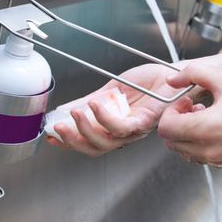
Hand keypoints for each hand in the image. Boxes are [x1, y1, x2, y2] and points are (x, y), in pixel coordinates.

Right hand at [47, 63, 180, 155]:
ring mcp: (135, 129)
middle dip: (74, 140)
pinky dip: (105, 118)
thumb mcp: (113, 89)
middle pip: (97, 148)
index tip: (52, 137)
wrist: (170, 73)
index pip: (90, 141)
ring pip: (107, 141)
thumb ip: (92, 101)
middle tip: (58, 128)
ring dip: (86, 129)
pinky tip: (94, 106)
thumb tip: (68, 108)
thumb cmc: (149, 82)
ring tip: (74, 114)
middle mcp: (126, 132)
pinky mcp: (145, 121)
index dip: (70, 142)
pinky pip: (122, 126)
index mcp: (116, 126)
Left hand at [158, 64, 221, 169]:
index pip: (166, 129)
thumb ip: (192, 74)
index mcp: (208, 128)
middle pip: (173, 144)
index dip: (170, 113)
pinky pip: (207, 159)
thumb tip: (172, 80)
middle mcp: (213, 151)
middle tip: (193, 110)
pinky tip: (221, 128)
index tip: (183, 103)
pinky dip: (205, 145)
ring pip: (188, 153)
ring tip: (208, 118)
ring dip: (190, 136)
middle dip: (177, 125)